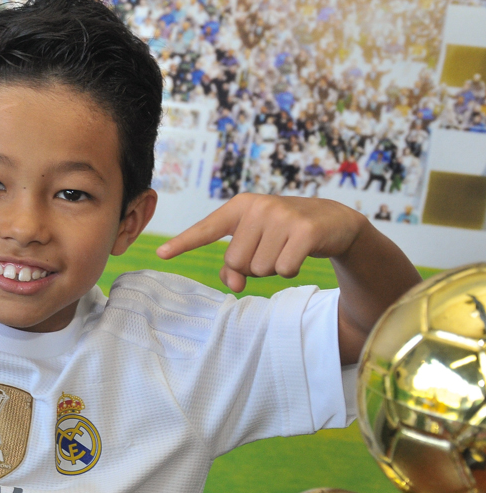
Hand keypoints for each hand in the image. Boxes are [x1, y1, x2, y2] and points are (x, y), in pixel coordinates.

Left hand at [156, 193, 365, 292]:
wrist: (332, 221)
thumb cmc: (284, 233)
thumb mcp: (255, 243)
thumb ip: (234, 267)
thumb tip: (234, 286)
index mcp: (239, 207)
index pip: (206, 229)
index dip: (183, 243)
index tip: (161, 253)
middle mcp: (258, 207)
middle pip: (235, 262)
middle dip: (252, 266)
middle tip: (272, 248)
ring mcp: (282, 216)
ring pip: (259, 269)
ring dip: (273, 267)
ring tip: (286, 248)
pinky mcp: (304, 231)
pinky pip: (282, 269)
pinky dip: (291, 269)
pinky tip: (301, 253)